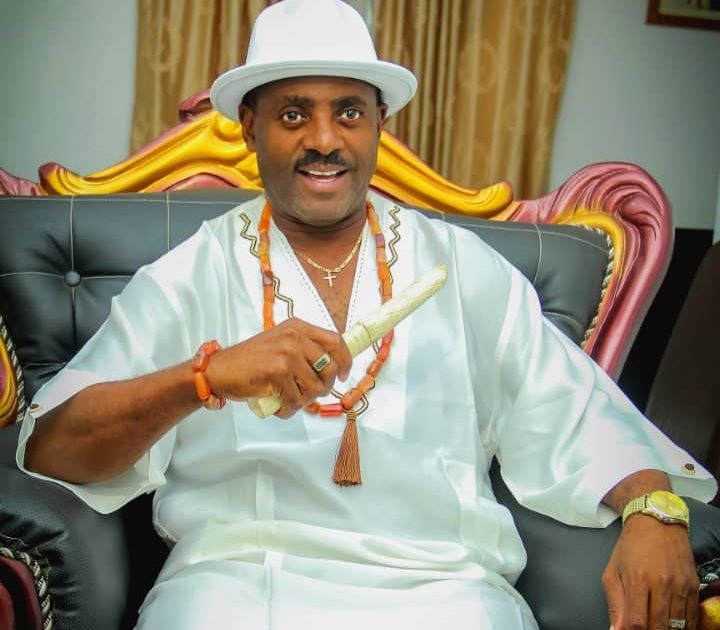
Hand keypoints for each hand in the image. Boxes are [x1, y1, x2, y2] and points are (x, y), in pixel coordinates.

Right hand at [205, 318, 351, 417]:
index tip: (343, 375)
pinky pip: (296, 399)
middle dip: (323, 387)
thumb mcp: (281, 343)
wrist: (219, 369)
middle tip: (308, 393)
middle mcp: (295, 337)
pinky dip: (289, 409)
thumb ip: (305, 349)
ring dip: (304, 400)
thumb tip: (333, 366)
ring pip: (315, 387)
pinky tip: (280, 406)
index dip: (345, 361)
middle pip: (330, 368)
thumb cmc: (250, 360)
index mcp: (298, 328)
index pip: (336, 342)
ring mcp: (287, 354)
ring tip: (289, 399)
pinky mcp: (277, 372)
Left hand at [603, 514, 698, 629]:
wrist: (656, 524)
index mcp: (637, 580)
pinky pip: (691, 616)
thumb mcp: (612, 571)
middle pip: (659, 626)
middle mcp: (661, 584)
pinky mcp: (693, 585)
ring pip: (677, 625)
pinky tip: (673, 625)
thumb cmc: (629, 548)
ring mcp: (680, 585)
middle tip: (644, 629)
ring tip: (657, 626)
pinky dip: (683, 626)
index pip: (637, 621)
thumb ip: (614, 604)